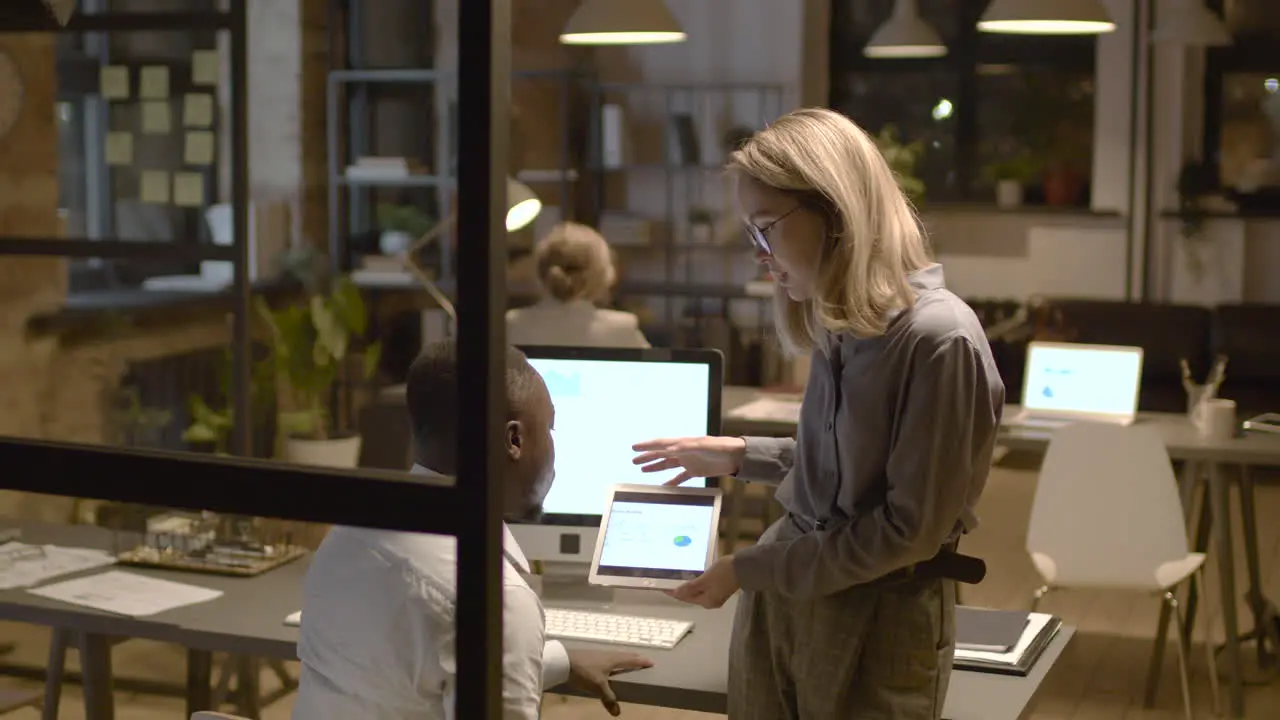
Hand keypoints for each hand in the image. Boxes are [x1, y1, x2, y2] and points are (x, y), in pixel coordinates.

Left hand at [567, 649, 653, 715]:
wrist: (563, 661)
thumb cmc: (584, 671)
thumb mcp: (598, 687)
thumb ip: (608, 699)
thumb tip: (617, 713)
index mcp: (614, 659)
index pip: (632, 660)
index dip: (642, 661)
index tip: (652, 662)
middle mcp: (608, 654)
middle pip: (625, 655)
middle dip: (634, 658)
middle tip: (642, 660)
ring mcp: (599, 654)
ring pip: (615, 655)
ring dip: (623, 658)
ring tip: (627, 663)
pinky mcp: (590, 656)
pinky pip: (607, 657)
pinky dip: (613, 661)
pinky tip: (608, 665)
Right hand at [631, 436, 746, 484]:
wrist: (736, 456)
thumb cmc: (721, 448)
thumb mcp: (703, 446)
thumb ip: (686, 447)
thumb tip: (667, 450)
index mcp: (683, 443)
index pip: (661, 444)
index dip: (647, 446)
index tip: (634, 448)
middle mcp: (684, 452)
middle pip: (661, 454)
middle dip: (647, 456)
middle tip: (634, 460)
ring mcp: (689, 461)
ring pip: (668, 464)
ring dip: (656, 467)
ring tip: (642, 469)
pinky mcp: (696, 470)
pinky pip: (680, 477)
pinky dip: (672, 481)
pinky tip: (664, 486)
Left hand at [666, 555, 739, 608]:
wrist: (744, 567)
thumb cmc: (724, 572)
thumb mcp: (705, 579)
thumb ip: (691, 587)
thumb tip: (676, 593)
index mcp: (706, 601)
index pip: (685, 597)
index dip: (673, 592)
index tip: (663, 587)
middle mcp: (710, 602)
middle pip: (690, 596)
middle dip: (680, 590)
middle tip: (668, 581)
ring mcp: (716, 596)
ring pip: (697, 592)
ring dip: (688, 586)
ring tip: (677, 578)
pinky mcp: (719, 589)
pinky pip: (703, 588)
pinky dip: (696, 584)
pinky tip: (692, 577)